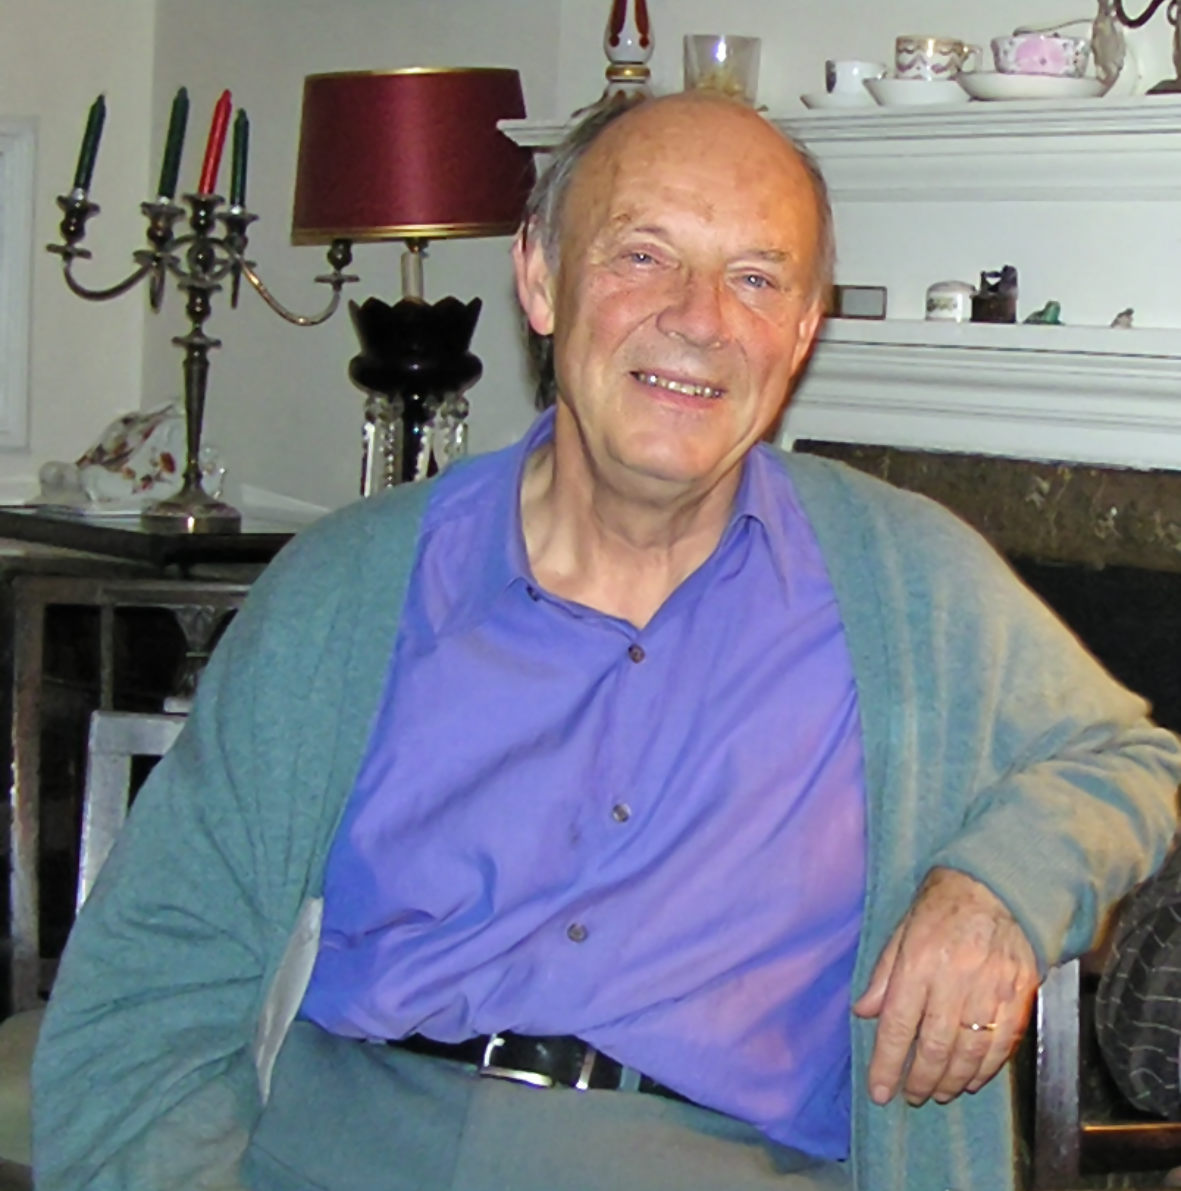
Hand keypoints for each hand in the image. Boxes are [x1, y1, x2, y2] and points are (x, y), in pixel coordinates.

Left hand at [851, 867, 1038, 1107]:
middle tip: (911, 1097)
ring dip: (952, 1080)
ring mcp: (991, 988)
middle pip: (934, 1046)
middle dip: (920, 1079)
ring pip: (970, 1052)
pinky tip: (972, 1079)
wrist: (998, 883)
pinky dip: (987, 1068)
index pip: (898, 1024)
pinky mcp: (1019, 993)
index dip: (886, 1063)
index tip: (879, 1092)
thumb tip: (864, 1012)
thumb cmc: (943, 903)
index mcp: (919, 962)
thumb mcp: (903, 929)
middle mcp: (955, 979)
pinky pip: (1003, 1042)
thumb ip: (884, 975)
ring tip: (939, 1092)